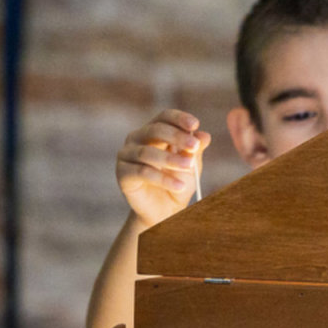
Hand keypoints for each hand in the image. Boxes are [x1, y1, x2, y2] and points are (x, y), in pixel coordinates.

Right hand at [116, 109, 209, 227]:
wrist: (166, 210)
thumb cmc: (178, 182)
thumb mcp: (191, 165)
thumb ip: (195, 151)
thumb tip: (204, 135)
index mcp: (153, 132)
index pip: (164, 117)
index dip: (179, 118)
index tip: (195, 124)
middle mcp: (136, 139)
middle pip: (154, 130)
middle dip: (176, 136)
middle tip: (194, 145)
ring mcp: (126, 155)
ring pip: (147, 152)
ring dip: (170, 159)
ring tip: (189, 167)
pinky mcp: (122, 174)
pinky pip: (142, 172)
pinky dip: (163, 179)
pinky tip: (180, 186)